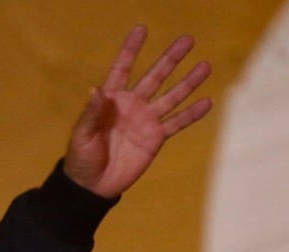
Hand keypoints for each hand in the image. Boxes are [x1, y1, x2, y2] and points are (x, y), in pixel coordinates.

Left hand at [63, 25, 212, 198]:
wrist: (93, 185)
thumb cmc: (81, 158)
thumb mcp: (83, 135)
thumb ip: (92, 113)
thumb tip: (96, 89)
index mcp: (110, 100)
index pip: (122, 69)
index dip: (131, 50)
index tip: (141, 29)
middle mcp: (132, 105)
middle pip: (155, 77)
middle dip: (170, 59)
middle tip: (187, 39)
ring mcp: (146, 120)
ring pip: (171, 96)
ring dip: (188, 82)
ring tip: (205, 65)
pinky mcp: (156, 138)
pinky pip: (177, 123)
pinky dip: (191, 114)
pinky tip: (207, 102)